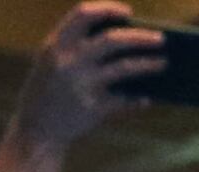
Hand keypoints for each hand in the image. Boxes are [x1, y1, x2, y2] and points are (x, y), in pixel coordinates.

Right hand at [10, 4, 160, 155]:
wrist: (34, 131)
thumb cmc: (48, 93)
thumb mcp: (51, 64)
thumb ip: (75, 50)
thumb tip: (124, 42)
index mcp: (55, 45)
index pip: (82, 15)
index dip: (106, 9)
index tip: (127, 12)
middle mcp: (68, 61)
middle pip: (111, 40)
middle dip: (140, 37)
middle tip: (162, 38)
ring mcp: (81, 85)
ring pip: (124, 68)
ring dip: (147, 64)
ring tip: (164, 63)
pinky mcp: (93, 108)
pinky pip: (124, 99)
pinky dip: (137, 99)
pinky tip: (147, 98)